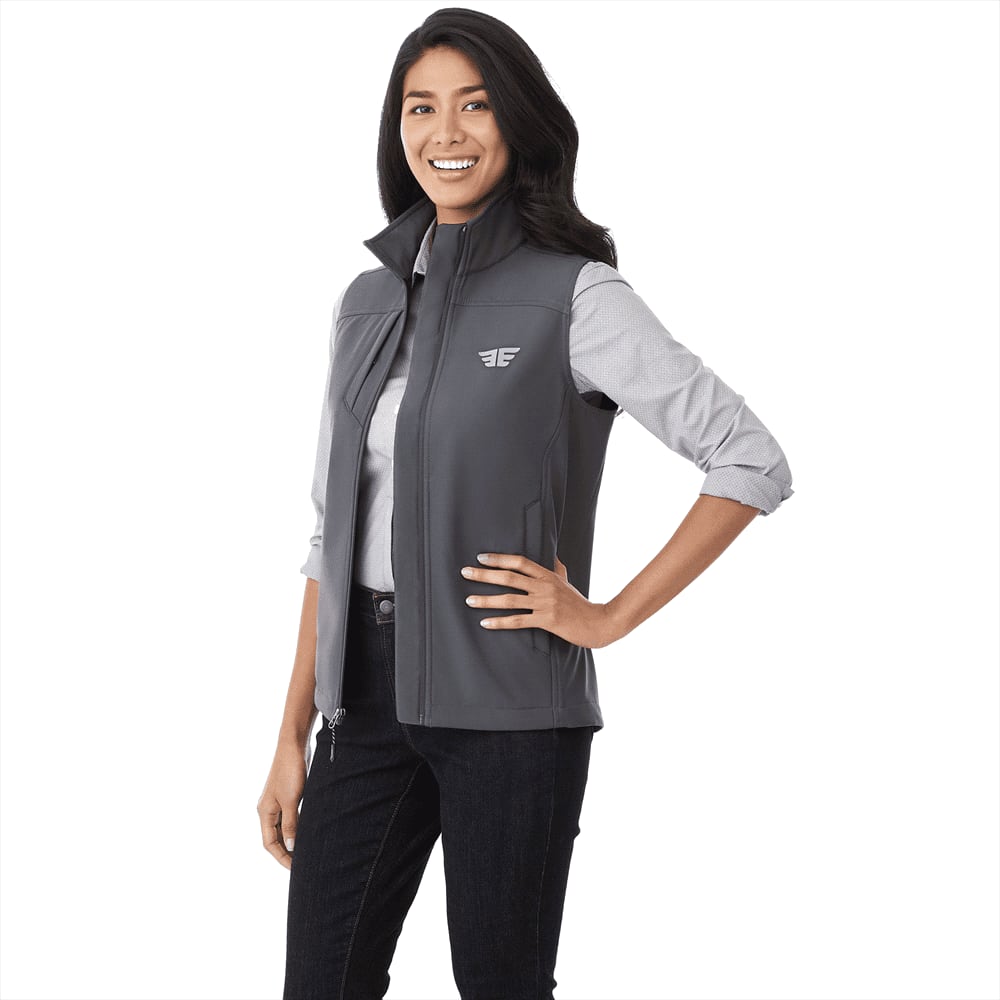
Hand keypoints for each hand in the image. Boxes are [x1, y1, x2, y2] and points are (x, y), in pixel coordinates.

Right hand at [257, 743, 306, 870]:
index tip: (295, 869)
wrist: (294, 746)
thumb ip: (291, 823)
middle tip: (302, 866)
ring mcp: (277, 803)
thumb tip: (292, 847)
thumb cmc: (290, 771)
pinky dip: (296, 828)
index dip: (281, 857)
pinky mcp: (287, 796)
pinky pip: (290, 819)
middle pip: (275, 839)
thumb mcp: (291, 800)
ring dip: (292, 841)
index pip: (270, 843)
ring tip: (305, 854)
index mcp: (265, 812)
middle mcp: (268, 810)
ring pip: (283, 829)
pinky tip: (307, 833)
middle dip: (286, 853)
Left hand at [460, 552, 618, 649]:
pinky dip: (500, 622)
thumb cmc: (580, 603)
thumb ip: (556, 569)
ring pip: (511, 599)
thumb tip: (551, 556)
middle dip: (485, 575)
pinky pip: (518, 621)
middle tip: (465, 572)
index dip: (500, 558)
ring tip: (469, 600)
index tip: (481, 558)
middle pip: (510, 577)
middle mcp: (545, 586)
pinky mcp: (547, 620)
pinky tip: (485, 623)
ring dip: (487, 600)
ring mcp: (546, 603)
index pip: (520, 562)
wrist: (598, 623)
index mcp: (548, 575)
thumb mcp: (567, 581)